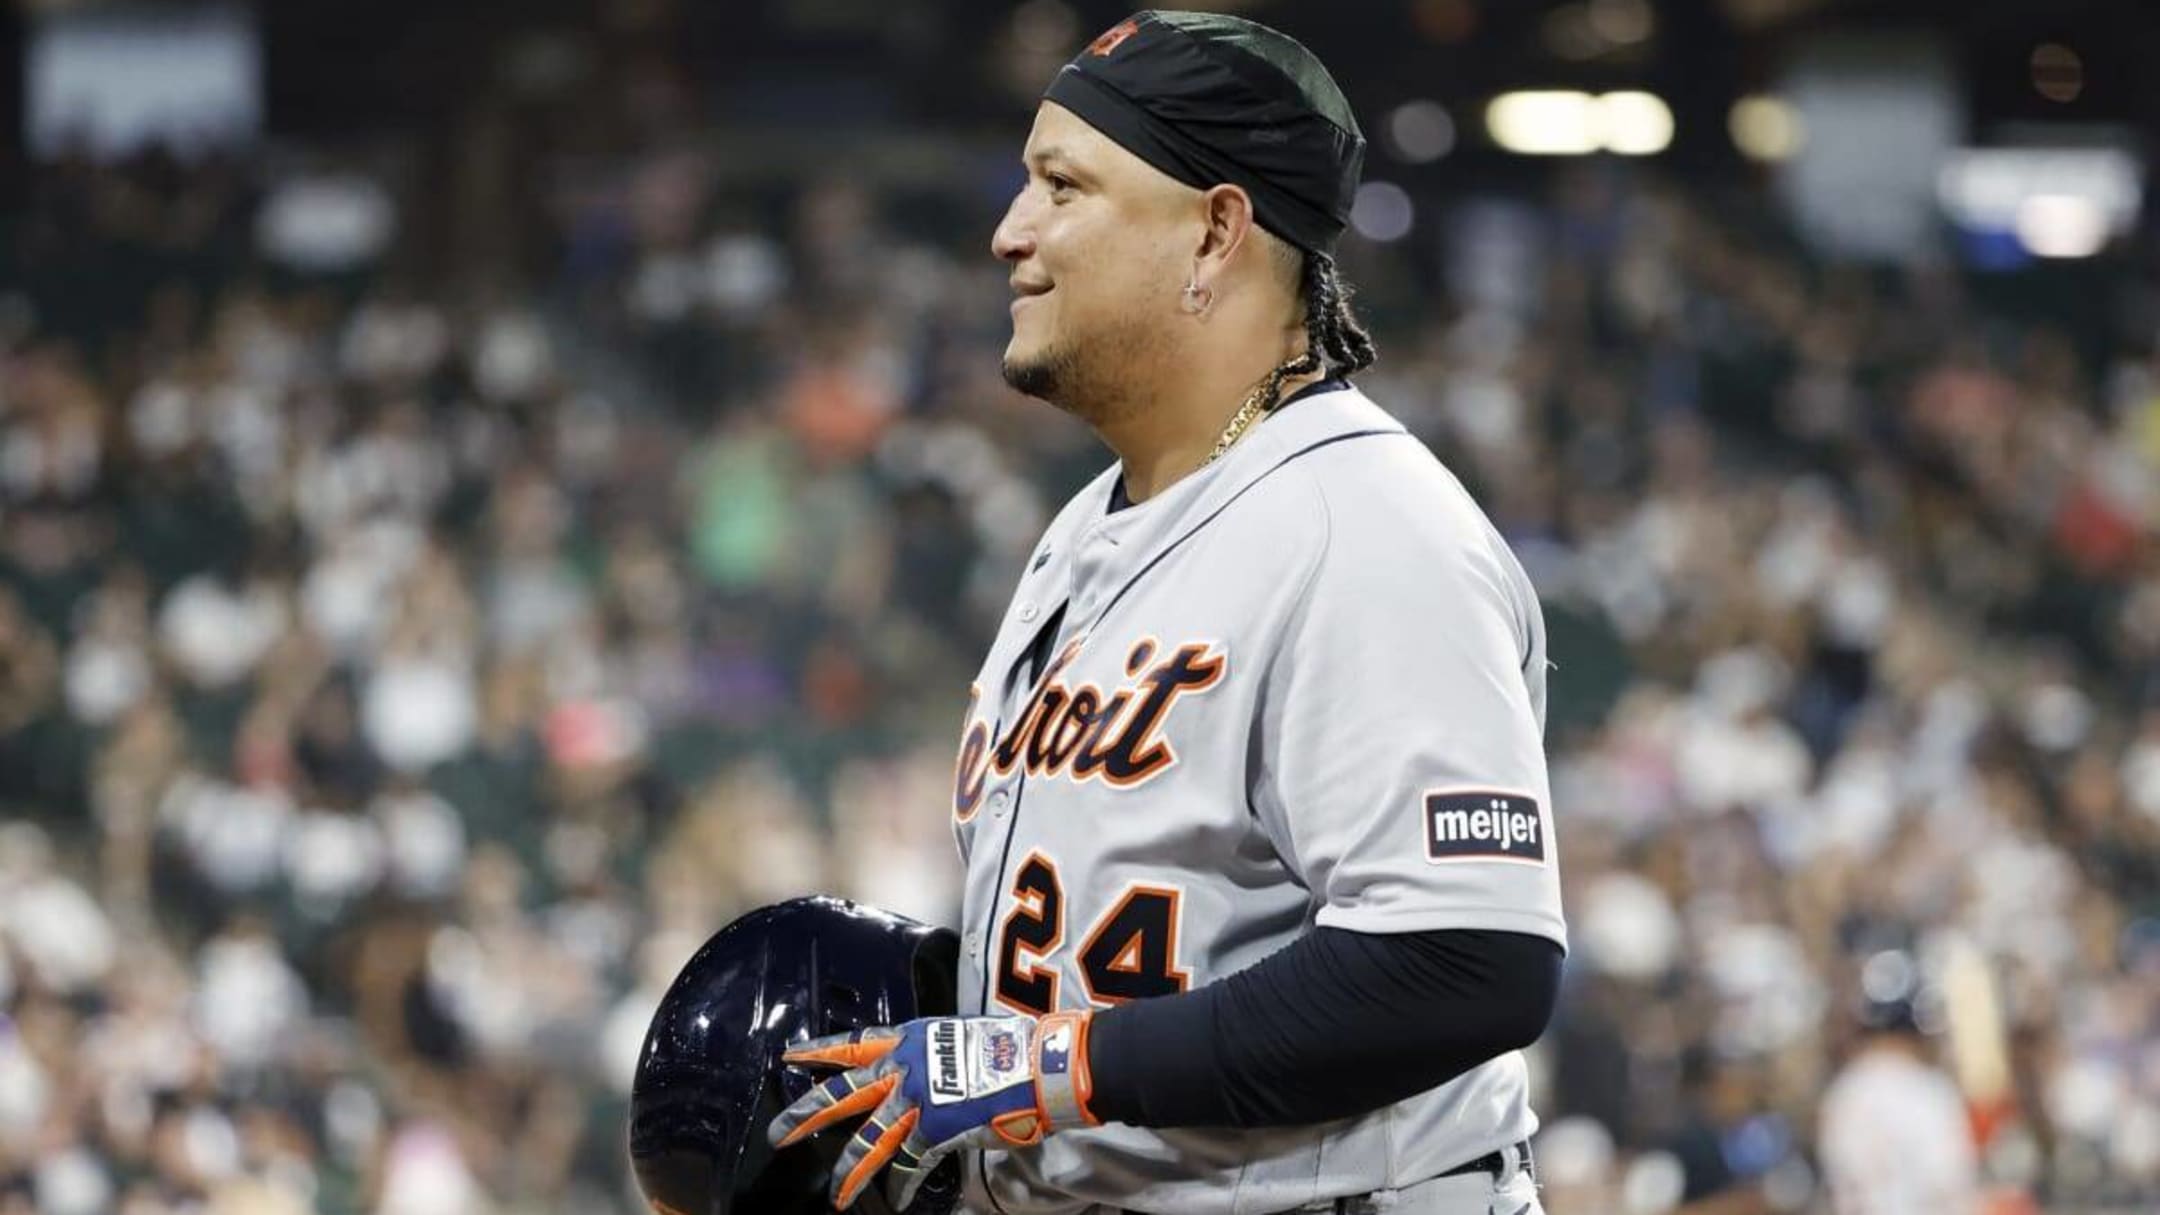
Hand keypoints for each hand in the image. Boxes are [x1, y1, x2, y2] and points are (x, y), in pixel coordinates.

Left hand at [767, 1009, 1097, 1208]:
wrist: (1041, 1063)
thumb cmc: (1013, 1048)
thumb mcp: (962, 1039)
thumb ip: (936, 1058)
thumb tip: (932, 1077)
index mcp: (909, 1038)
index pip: (853, 1045)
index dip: (818, 1050)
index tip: (788, 1054)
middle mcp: (904, 1066)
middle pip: (842, 1094)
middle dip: (806, 1115)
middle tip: (778, 1133)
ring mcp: (916, 1099)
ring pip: (867, 1140)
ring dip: (848, 1170)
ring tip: (835, 1194)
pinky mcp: (934, 1131)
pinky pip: (907, 1165)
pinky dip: (899, 1186)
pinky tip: (893, 1202)